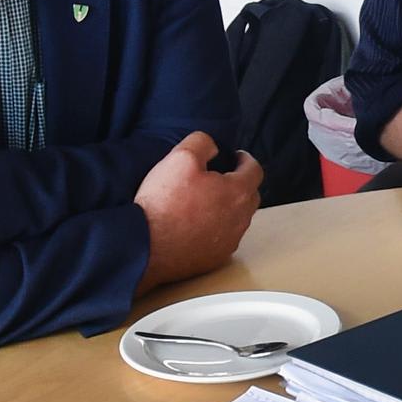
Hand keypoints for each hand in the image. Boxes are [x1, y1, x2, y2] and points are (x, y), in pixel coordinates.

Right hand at [135, 132, 262, 290]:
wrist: (146, 246)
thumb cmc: (165, 202)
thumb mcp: (180, 158)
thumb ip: (202, 143)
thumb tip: (213, 147)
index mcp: (238, 192)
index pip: (255, 170)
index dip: (245, 159)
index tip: (236, 157)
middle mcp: (240, 219)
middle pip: (250, 195)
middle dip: (240, 183)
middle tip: (222, 177)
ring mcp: (229, 241)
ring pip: (238, 219)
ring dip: (229, 207)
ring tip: (208, 201)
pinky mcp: (215, 258)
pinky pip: (223, 238)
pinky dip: (217, 229)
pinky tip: (198, 225)